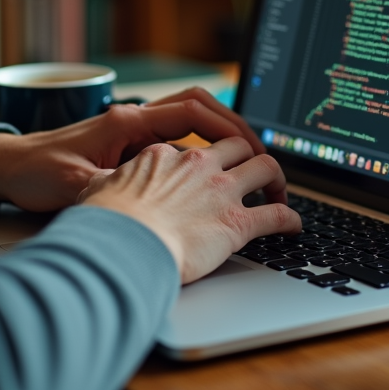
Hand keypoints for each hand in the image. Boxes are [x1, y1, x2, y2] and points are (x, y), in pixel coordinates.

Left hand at [0, 87, 267, 211]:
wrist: (5, 166)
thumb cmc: (35, 174)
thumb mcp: (76, 188)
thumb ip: (113, 191)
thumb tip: (143, 207)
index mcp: (128, 122)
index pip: (192, 111)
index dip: (227, 128)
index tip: (252, 149)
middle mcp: (134, 118)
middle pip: (199, 106)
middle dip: (234, 125)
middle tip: (260, 153)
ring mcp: (132, 128)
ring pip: (190, 117)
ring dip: (219, 133)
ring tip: (245, 160)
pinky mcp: (128, 142)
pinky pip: (176, 135)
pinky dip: (199, 145)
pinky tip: (209, 171)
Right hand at [78, 138, 300, 282]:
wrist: (121, 244)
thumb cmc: (103, 222)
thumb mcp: (94, 189)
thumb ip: (106, 184)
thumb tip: (100, 186)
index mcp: (165, 157)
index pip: (193, 150)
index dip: (204, 159)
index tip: (208, 170)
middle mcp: (199, 167)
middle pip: (237, 145)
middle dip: (249, 154)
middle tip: (253, 171)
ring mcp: (221, 191)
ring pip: (265, 167)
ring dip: (278, 178)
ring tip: (280, 192)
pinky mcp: (238, 223)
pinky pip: (277, 215)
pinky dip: (290, 219)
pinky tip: (293, 227)